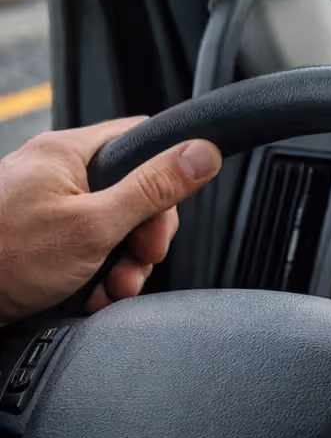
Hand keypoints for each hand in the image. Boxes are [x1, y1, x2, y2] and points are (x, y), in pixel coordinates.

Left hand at [0, 119, 222, 322]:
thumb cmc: (2, 259)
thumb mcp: (95, 225)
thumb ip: (154, 188)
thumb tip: (203, 151)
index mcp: (66, 154)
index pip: (142, 141)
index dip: (167, 178)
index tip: (165, 215)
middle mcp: (54, 176)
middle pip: (132, 194)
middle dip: (143, 239)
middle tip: (137, 262)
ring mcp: (44, 211)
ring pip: (111, 231)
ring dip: (122, 267)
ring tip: (109, 290)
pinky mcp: (37, 244)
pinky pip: (85, 253)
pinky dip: (95, 279)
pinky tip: (90, 297)